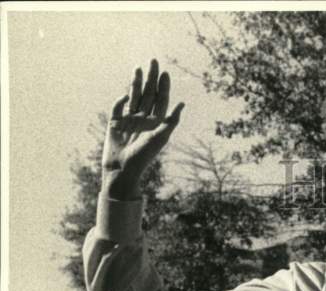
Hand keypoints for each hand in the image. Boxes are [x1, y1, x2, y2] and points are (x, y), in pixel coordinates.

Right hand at [102, 59, 183, 198]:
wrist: (123, 168)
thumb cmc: (144, 155)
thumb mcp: (161, 137)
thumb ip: (171, 120)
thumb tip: (183, 103)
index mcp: (156, 122)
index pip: (161, 100)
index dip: (163, 86)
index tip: (165, 72)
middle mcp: (143, 119)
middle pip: (148, 94)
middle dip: (151, 78)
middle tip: (154, 60)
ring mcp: (129, 120)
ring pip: (134, 96)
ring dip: (136, 82)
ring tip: (139, 67)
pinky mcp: (114, 122)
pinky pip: (118, 107)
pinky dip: (121, 100)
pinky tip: (126, 95)